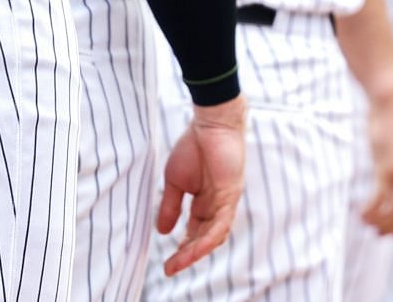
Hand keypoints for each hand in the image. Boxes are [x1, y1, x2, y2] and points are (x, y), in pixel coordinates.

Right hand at [157, 96, 246, 275]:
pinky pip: (222, 223)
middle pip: (203, 239)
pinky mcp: (231, 195)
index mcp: (203, 204)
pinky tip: (196, 248)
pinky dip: (209, 237)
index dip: (181, 249)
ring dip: (196, 251)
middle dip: (186, 256)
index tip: (166, 264)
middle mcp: (216, 207)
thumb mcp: (175, 181)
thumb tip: (162, 232)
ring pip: (213, 236)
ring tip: (179, 263)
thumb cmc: (193, 146)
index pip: (194, 233)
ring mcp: (225, 202)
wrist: (209, 123)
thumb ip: (170, 206)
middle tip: (169, 269)